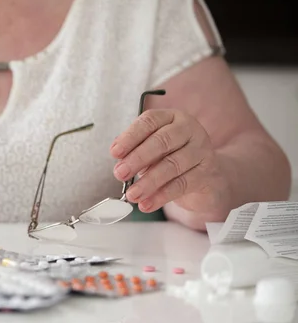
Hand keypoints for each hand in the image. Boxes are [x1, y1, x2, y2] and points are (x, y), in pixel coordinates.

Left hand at [110, 109, 228, 214]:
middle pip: (161, 141)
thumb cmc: (171, 157)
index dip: (130, 137)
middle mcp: (188, 129)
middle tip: (120, 173)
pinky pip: (182, 184)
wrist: (205, 176)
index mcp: (170, 118)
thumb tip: (119, 158)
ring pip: (172, 165)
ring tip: (132, 194)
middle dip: (137, 159)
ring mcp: (201, 150)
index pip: (149, 121)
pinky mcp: (207, 172)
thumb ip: (135, 150)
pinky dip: (161, 196)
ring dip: (148, 182)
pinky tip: (147, 203)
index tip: (114, 152)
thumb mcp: (151, 150)